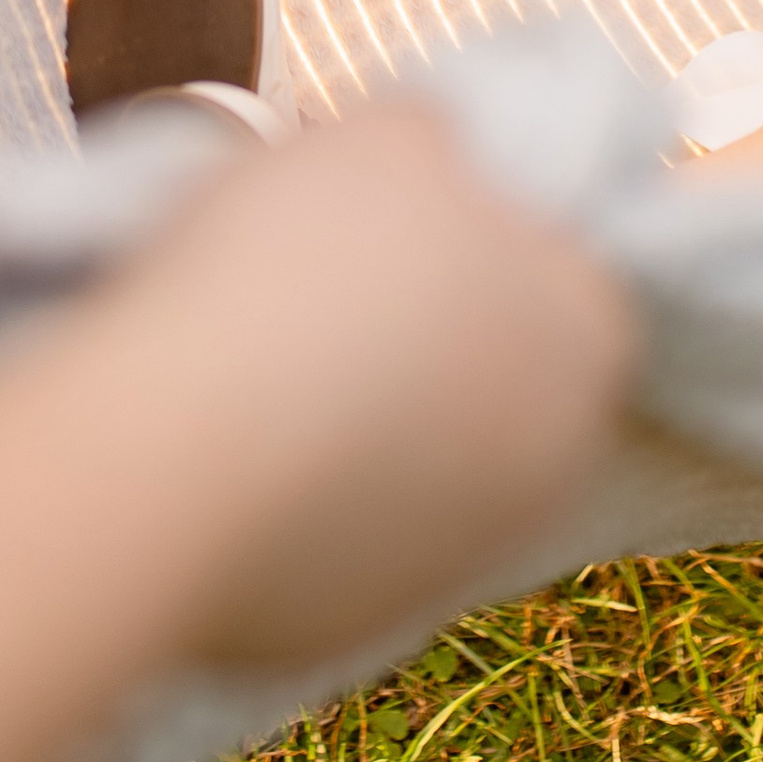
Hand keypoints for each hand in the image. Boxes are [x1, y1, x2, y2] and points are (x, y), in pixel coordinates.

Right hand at [107, 101, 629, 673]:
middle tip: (312, 283)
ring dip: (357, 423)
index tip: (381, 217)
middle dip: (421, 335)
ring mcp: (457, 557)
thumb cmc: (298, 264)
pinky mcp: (355, 625)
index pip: (558, 269)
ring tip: (251, 363)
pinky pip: (333, 538)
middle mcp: (555, 460)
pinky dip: (290, 500)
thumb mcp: (385, 135)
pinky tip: (222, 450)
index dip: (468, 232)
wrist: (174, 447)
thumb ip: (441, 145)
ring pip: (415, 464)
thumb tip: (441, 161)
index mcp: (588, 331)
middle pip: (493, 372)